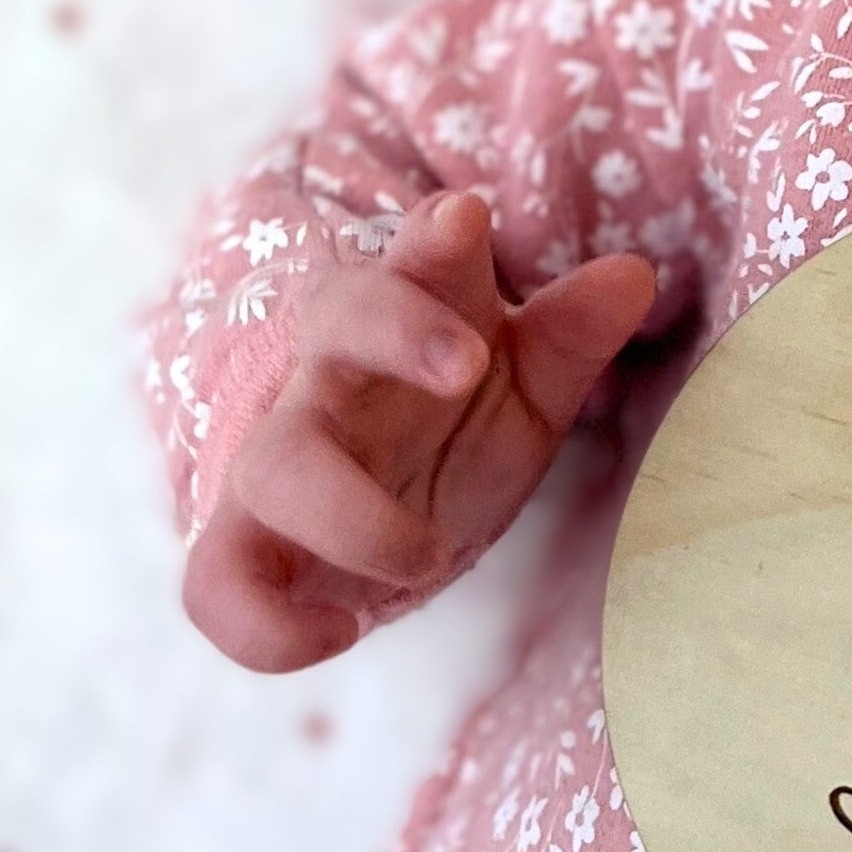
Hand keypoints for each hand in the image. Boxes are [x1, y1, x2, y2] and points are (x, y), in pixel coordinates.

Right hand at [182, 192, 656, 672]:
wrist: (384, 521)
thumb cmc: (456, 425)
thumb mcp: (531, 379)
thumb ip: (575, 332)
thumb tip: (634, 275)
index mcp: (412, 315)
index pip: (414, 257)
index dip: (434, 239)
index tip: (465, 214)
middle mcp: (337, 374)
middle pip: (334, 317)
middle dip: (395, 329)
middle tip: (468, 364)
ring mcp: (285, 458)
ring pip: (275, 463)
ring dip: (348, 513)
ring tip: (430, 555)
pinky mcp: (250, 547)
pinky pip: (216, 583)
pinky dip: (263, 624)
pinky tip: (338, 637)